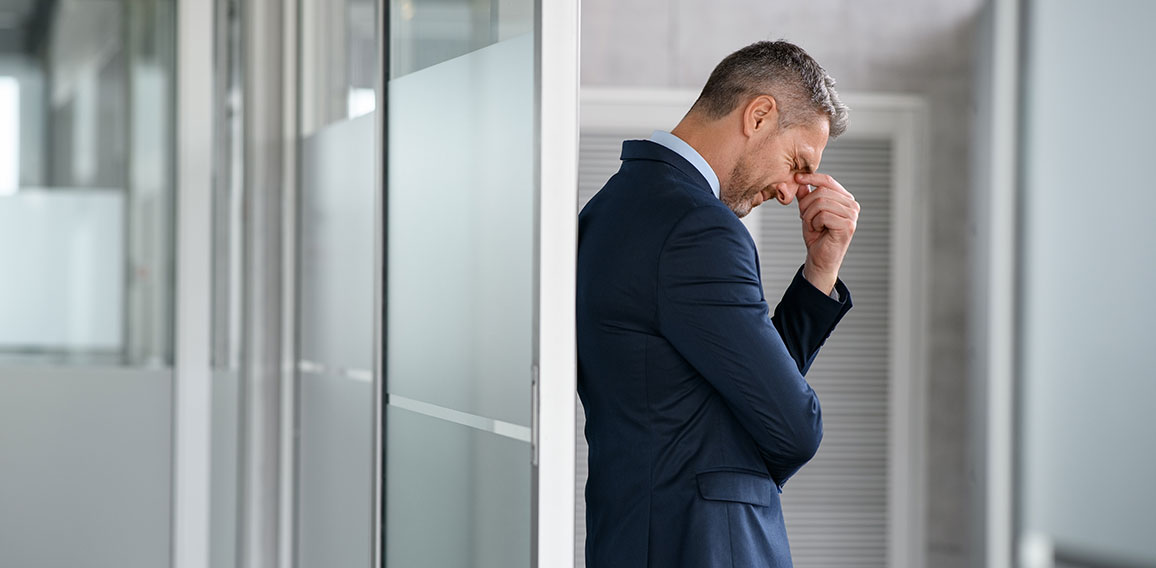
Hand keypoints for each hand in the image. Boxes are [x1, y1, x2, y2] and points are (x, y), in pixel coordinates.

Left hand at [793, 172, 858, 294]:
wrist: (819, 259)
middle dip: (806, 204)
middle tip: (805, 217)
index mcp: (845, 199)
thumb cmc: (816, 236)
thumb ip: (806, 197)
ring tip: (812, 225)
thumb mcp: (808, 212)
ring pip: (821, 202)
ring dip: (809, 215)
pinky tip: (818, 230)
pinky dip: (814, 223)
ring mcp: (852, 215)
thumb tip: (800, 181)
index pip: (828, 181)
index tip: (797, 178)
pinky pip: (823, 215)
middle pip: (821, 191)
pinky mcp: (848, 225)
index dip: (811, 177)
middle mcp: (852, 205)